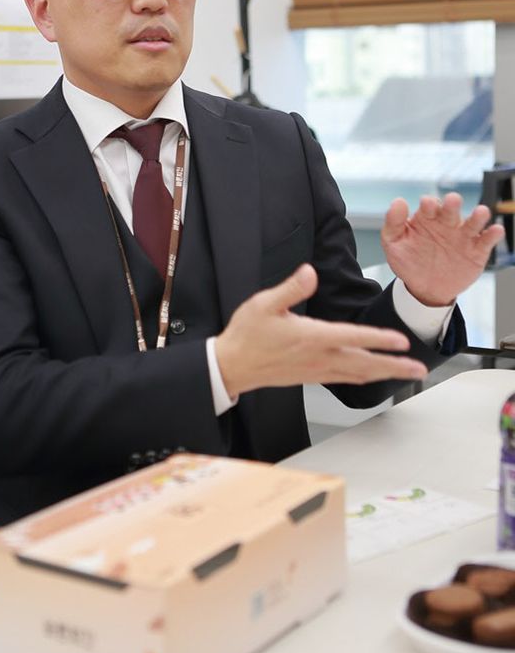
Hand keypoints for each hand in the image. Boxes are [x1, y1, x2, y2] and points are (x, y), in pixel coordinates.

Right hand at [215, 264, 427, 396]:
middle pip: (365, 364)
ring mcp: (316, 370)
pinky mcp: (312, 376)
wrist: (232, 366)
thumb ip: (290, 288)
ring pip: (359, 375)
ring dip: (386, 375)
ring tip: (408, 374)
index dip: (379, 339)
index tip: (402, 341)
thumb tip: (309, 272)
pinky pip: (346, 379)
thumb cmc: (247, 334)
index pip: (352, 338)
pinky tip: (374, 376)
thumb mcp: (263, 304)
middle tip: (421, 369)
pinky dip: (365, 378)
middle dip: (395, 367)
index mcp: (311, 337)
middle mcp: (318, 357)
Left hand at [381, 193, 504, 305]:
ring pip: (472, 222)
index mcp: (426, 218)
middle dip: (452, 204)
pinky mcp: (476, 251)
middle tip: (452, 201)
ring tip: (481, 212)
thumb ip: (393, 223)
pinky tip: (494, 231)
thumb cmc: (409, 261)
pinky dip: (492, 235)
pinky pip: (486, 240)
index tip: (426, 204)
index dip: (429, 204)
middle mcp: (446, 223)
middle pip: (451, 210)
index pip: (429, 206)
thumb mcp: (394, 243)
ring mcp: (462, 236)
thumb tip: (398, 201)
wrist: (424, 289)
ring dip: (478, 216)